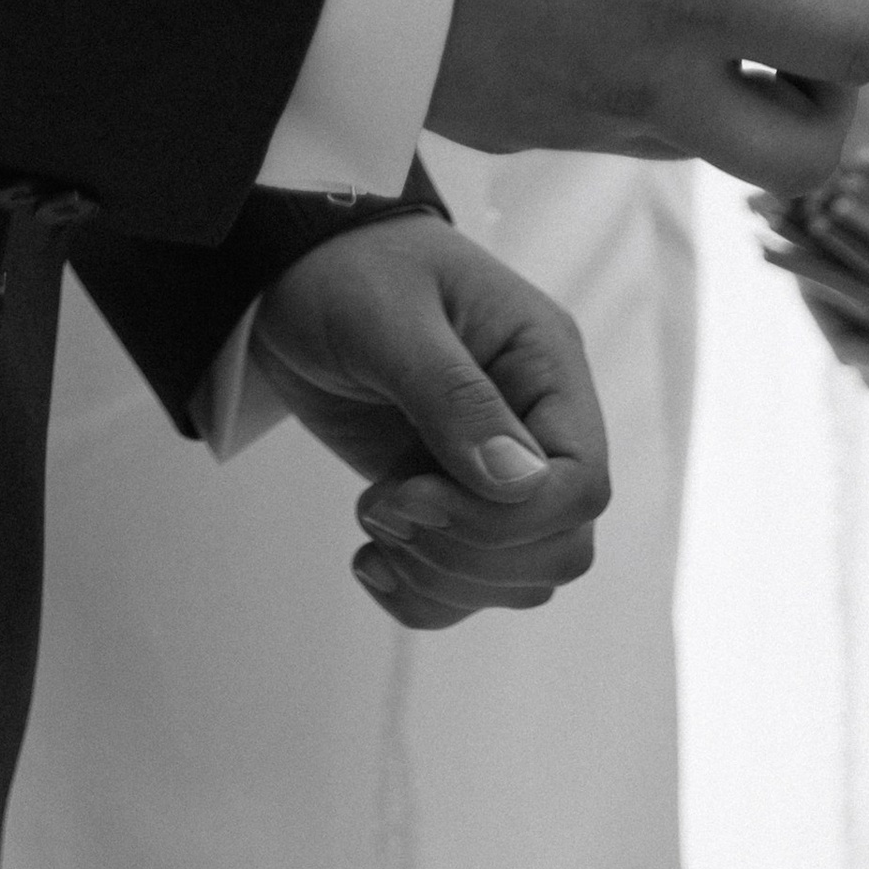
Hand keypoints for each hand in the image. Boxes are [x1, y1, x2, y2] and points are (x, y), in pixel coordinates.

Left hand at [250, 215, 613, 631]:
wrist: (288, 276)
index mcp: (546, 364)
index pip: (581, 482)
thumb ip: (453, 398)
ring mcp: (493, 468)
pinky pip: (466, 590)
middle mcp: (535, 423)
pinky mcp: (450, 502)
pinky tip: (370, 558)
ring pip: (519, 579)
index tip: (413, 494)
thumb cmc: (345, 273)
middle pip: (561, 544)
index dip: (505, 519)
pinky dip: (420, 595)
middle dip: (466, 551)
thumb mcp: (390, 321)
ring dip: (439, 574)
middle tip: (387, 504)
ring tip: (373, 516)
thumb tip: (518, 484)